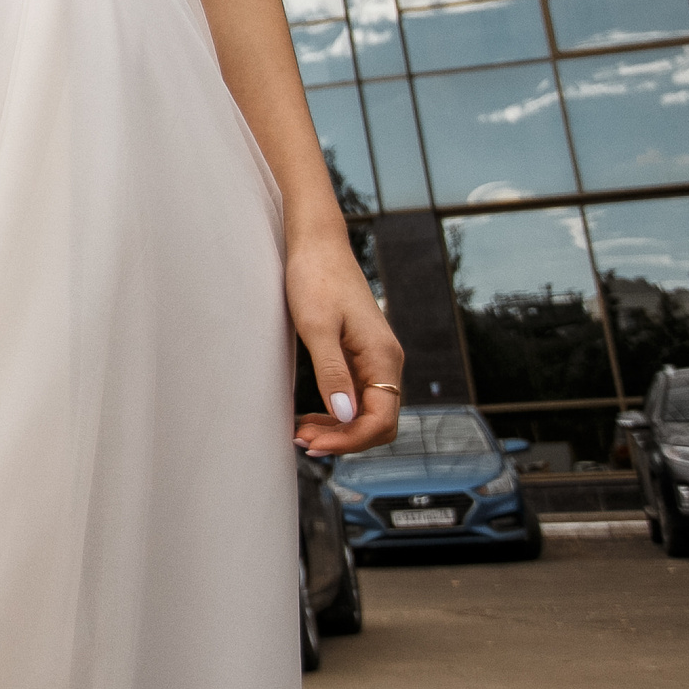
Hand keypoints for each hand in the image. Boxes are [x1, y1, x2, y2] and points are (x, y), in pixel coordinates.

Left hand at [289, 234, 403, 457]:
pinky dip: (336, 411)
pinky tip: (311, 415)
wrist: (316, 244)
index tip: (314, 445)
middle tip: (302, 442)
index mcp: (383, 357)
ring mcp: (374, 358)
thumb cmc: (314, 278)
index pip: (381, 420)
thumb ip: (332, 372)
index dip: (350, 440)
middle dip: (344, 439)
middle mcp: (386, 361)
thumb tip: (346, 416)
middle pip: (378, 422)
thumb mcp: (316, 327)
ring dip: (338, 429)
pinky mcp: (360, 353)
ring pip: (367, 411)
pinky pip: (357, 395)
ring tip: (301, 433)